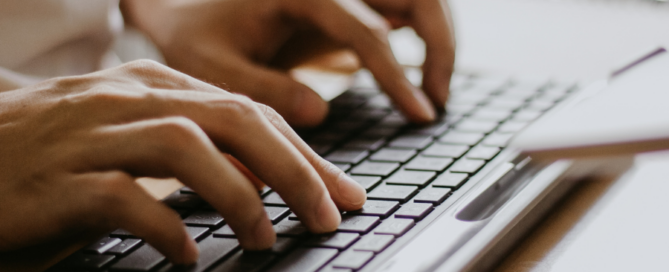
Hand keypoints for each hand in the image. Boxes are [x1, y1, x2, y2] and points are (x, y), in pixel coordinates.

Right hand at [0, 60, 365, 263]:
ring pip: (186, 146)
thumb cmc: (55, 152)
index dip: (303, 154)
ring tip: (266, 237)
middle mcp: (127, 100)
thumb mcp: (132, 136)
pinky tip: (188, 255)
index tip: (341, 194)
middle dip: (293, 168)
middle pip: (232, 120)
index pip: (248, 113)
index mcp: (152, 86)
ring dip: (239, 195)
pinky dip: (166, 226)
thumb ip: (194, 148)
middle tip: (329, 215)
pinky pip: (122, 197)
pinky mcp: (56, 181)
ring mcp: (90, 136)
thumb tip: (262, 181)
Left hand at [121, 0, 454, 125]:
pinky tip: (414, 78)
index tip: (420, 114)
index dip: (397, 74)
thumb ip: (266, 89)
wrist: (189, 12)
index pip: (366, 28)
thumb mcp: (215, 67)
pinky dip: (421, 39)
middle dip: (440, 44)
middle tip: (436, 102)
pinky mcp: (346, 4)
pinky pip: (400, 11)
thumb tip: (320, 111)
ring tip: (433, 94)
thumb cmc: (198, 36)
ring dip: (439, 39)